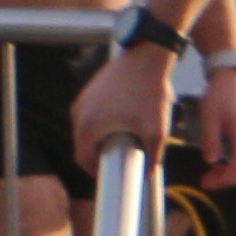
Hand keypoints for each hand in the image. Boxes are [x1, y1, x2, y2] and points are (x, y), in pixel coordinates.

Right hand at [70, 43, 177, 171]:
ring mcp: (82, 101)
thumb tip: (149, 175)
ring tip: (126, 143)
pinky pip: (91, 117)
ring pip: (87, 131)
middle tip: (122, 162)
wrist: (146, 59)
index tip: (113, 176)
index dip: (96, 173)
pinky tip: (124, 125)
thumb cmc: (149, 93)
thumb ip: (152, 157)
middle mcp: (78, 114)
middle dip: (101, 156)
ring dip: (102, 140)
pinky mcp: (89, 93)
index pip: (82, 160)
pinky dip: (103, 126)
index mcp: (88, 126)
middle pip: (83, 146)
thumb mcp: (156, 131)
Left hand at [195, 66, 235, 188]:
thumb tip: (210, 162)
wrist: (232, 77)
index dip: (223, 180)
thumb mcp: (209, 117)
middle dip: (226, 179)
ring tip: (210, 172)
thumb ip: (210, 140)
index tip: (205, 182)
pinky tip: (219, 160)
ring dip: (229, 171)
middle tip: (205, 180)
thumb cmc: (219, 95)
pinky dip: (233, 162)